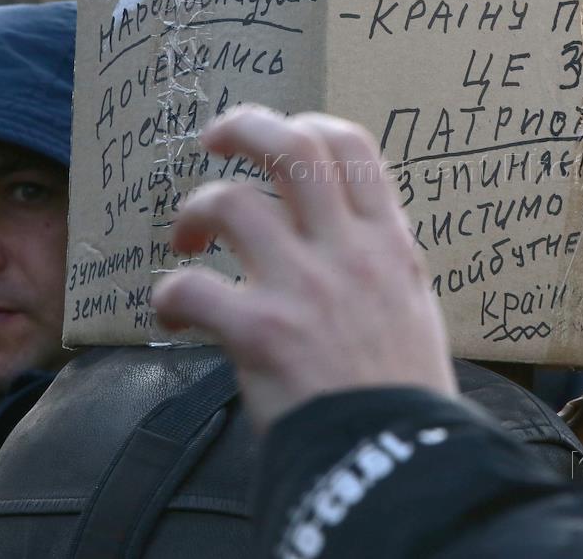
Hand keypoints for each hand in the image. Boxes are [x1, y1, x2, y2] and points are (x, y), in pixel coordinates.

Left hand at [152, 106, 456, 432]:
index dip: (305, 124)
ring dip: (195, 211)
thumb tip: (344, 228)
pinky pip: (192, 288)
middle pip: (290, 147)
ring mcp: (305, 288)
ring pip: (232, 202)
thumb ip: (377, 260)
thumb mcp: (412, 305)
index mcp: (387, 242)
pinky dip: (170, 295)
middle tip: (212, 140)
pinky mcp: (262, 333)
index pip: (351, 144)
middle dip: (241, 127)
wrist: (397, 459)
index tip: (279, 135)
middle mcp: (348, 252)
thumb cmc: (402, 390)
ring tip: (188, 241)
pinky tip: (175, 314)